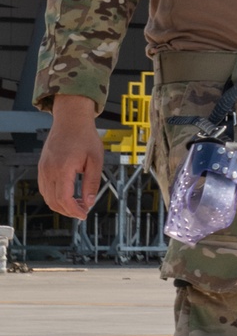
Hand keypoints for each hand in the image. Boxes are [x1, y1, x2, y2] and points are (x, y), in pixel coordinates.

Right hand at [37, 95, 103, 218]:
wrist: (71, 120)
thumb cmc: (85, 137)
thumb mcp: (95, 160)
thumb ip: (92, 183)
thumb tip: (89, 202)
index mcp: (63, 168)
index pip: (64, 199)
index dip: (73, 211)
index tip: (84, 214)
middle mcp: (49, 170)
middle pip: (54, 201)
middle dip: (68, 211)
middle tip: (82, 211)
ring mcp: (43, 168)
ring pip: (47, 196)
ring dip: (60, 205)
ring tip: (76, 205)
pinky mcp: (42, 166)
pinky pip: (44, 188)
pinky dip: (54, 196)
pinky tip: (67, 196)